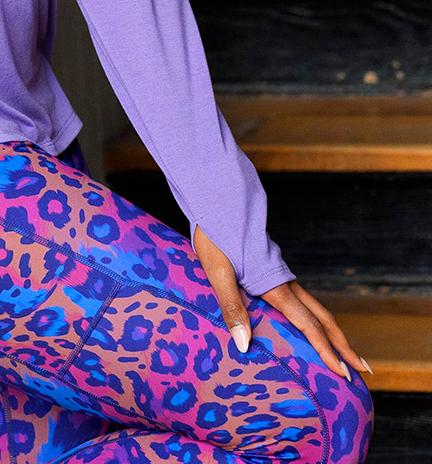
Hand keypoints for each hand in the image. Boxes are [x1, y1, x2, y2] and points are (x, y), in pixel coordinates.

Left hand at [192, 226, 371, 380]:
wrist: (219, 204)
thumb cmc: (216, 237)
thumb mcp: (218, 272)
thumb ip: (231, 307)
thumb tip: (244, 345)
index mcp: (275, 286)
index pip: (308, 325)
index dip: (326, 351)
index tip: (343, 374)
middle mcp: (285, 283)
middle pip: (323, 319)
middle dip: (343, 346)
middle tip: (363, 370)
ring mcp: (282, 277)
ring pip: (316, 309)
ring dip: (333, 333)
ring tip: (346, 354)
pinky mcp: (274, 273)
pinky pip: (302, 301)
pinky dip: (315, 320)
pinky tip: (312, 328)